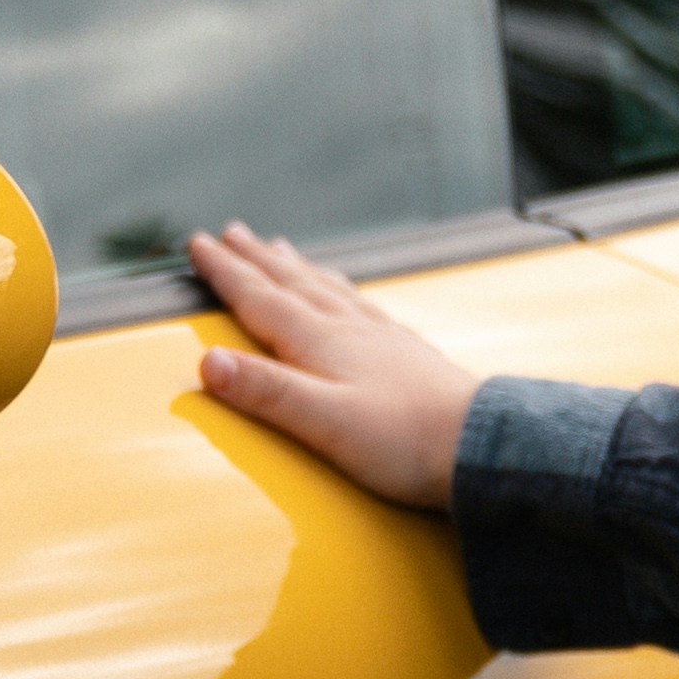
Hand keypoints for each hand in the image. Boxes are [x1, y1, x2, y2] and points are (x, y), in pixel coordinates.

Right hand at [184, 223, 481, 509]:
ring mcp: (380, 336)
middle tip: (231, 232)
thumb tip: (207, 363)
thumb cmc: (404, 442)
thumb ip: (265, 392)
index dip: (226, 272)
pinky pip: (360, 304)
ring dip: (296, 267)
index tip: (199, 245)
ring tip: (279, 248)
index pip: (261, 298)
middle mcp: (349, 328)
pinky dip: (340, 289)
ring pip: (326, 287)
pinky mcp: (406, 352)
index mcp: (321, 342)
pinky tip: (347, 295)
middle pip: (291, 282)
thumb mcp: (322, 422)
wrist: (480, 445)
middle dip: (255, 258)